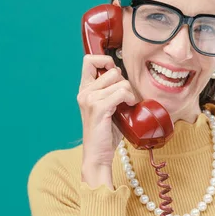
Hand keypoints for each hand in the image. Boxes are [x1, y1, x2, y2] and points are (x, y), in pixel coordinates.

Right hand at [77, 54, 138, 187]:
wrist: (97, 155)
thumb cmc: (105, 132)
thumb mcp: (106, 106)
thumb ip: (110, 91)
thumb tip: (125, 76)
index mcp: (84, 89)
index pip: (89, 59)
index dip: (105, 60)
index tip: (115, 73)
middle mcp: (84, 92)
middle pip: (112, 70)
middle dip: (124, 81)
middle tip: (125, 97)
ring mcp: (90, 99)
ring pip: (120, 81)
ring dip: (130, 92)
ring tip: (128, 104)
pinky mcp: (99, 108)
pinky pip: (122, 92)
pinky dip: (130, 98)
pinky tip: (130, 107)